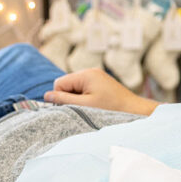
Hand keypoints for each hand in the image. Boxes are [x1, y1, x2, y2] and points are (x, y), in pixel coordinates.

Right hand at [44, 68, 159, 115]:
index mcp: (86, 74)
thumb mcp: (85, 106)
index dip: (61, 97)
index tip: (72, 107)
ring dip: (78, 99)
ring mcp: (96, 77)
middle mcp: (90, 72)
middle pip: (66, 85)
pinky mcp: (101, 83)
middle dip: (69, 98)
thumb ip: (64, 100)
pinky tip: (95, 106)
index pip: (59, 83)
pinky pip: (85, 89)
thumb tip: (46, 96)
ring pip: (75, 88)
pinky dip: (85, 98)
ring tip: (91, 108)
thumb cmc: (111, 108)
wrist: (134, 109)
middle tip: (82, 109)